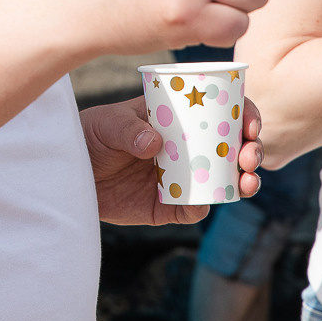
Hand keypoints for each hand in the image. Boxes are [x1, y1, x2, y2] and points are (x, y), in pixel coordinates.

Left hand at [84, 95, 262, 225]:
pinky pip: (193, 209)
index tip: (250, 123)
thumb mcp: (106, 123)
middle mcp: (188, 147)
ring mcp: (181, 177)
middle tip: (249, 156)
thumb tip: (154, 143)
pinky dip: (202, 206)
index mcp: (179, 118)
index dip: (244, 115)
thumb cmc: (90, 135)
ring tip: (248, 182)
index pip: (222, 111)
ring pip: (224, 180)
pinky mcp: (168, 206)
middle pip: (233, 148)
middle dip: (252, 150)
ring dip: (244, 181)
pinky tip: (203, 203)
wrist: (69, 173)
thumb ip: (127, 129)